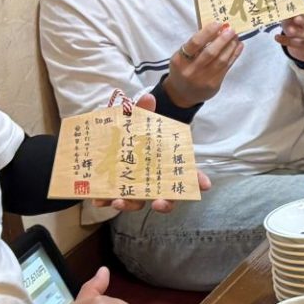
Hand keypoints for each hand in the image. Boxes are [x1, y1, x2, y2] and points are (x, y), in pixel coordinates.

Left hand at [93, 95, 212, 213]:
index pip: (186, 174)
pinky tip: (97, 199)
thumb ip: (143, 111)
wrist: (106, 135)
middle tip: (159, 203)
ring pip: (138, 202)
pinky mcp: (113, 189)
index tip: (205, 184)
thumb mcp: (135, 119)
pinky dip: (105, 200)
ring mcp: (134, 186)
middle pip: (166, 197)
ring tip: (119, 201)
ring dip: (130, 205)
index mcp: (163, 163)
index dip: (197, 180)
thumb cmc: (129, 131)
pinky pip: (112, 199)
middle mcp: (152, 179)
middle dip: (165, 204)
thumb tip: (148, 98)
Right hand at [168, 23, 242, 105]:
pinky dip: (234, 55)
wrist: (182, 94)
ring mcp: (203, 79)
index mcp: (180, 60)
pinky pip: (226, 67)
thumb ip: (195, 46)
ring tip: (236, 37)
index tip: (218, 24)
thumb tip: (216, 29)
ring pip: (221, 60)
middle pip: (211, 52)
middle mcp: (191, 71)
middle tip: (231, 30)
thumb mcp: (181, 57)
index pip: (195, 43)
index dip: (208, 32)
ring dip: (231, 47)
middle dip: (223, 39)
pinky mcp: (214, 85)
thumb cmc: (183, 70)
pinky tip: (238, 47)